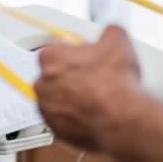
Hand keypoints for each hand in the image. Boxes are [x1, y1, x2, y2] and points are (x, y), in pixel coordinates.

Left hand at [34, 26, 144, 151]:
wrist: (119, 119)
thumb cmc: (113, 83)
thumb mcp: (118, 39)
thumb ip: (108, 32)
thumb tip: (111, 33)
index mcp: (50, 56)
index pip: (59, 48)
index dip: (77, 52)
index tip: (88, 57)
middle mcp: (42, 83)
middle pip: (56, 73)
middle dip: (72, 74)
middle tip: (94, 77)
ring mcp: (47, 108)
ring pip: (58, 97)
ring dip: (73, 96)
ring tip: (96, 96)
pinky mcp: (56, 129)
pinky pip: (63, 118)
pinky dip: (75, 115)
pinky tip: (93, 112)